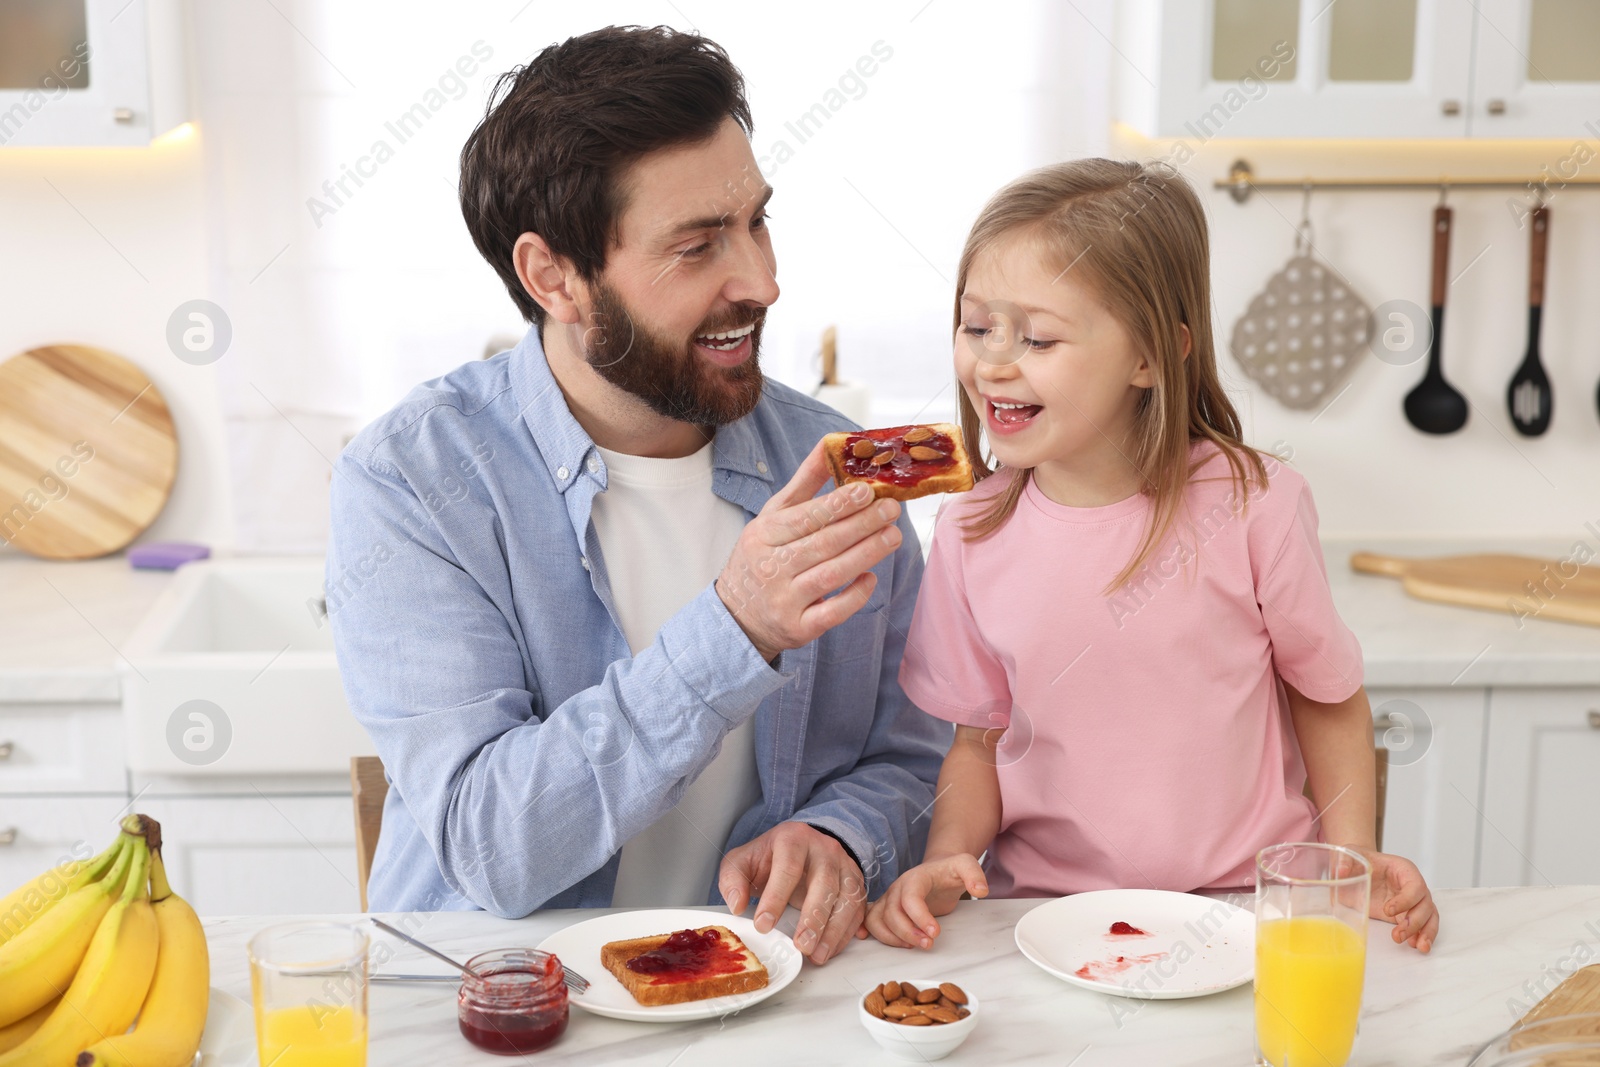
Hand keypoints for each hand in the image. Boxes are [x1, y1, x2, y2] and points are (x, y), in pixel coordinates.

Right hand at [715, 440, 901, 661]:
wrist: (737, 616)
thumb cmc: (763, 557)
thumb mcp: (774, 517)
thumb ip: (805, 484)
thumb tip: (831, 445)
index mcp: (763, 535)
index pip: (805, 517)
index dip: (838, 504)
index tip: (868, 490)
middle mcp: (770, 568)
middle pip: (823, 543)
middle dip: (862, 525)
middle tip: (891, 510)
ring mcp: (784, 601)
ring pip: (831, 575)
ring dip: (866, 554)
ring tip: (893, 536)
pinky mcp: (798, 629)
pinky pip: (831, 613)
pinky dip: (854, 596)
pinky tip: (871, 578)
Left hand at [719, 822, 866, 965]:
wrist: (801, 846)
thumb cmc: (770, 858)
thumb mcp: (743, 861)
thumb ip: (732, 880)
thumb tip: (736, 906)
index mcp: (793, 838)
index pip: (788, 867)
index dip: (776, 898)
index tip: (763, 926)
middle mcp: (824, 849)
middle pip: (825, 882)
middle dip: (813, 917)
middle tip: (801, 946)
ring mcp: (844, 865)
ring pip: (847, 897)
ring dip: (834, 930)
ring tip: (816, 955)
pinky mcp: (856, 884)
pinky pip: (857, 910)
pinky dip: (846, 933)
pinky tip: (829, 949)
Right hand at [862, 854, 987, 949]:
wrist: (938, 870)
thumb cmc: (949, 871)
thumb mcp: (966, 865)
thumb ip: (975, 874)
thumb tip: (981, 890)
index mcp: (915, 877)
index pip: (910, 897)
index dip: (919, 917)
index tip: (935, 932)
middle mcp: (898, 887)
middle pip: (892, 912)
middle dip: (908, 932)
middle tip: (928, 944)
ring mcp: (889, 898)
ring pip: (877, 919)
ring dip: (892, 937)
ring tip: (913, 946)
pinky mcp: (886, 908)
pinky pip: (870, 921)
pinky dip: (869, 931)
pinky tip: (872, 940)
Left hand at [1353, 847, 1437, 952]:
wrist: (1358, 868)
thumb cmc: (1359, 860)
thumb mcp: (1350, 855)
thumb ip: (1345, 862)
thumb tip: (1341, 871)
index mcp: (1403, 869)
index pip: (1415, 885)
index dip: (1406, 900)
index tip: (1387, 911)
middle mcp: (1413, 885)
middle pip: (1425, 904)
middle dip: (1415, 921)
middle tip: (1398, 934)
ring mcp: (1413, 900)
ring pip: (1429, 916)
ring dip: (1425, 932)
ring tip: (1417, 946)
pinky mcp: (1407, 913)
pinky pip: (1423, 924)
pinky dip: (1422, 936)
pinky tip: (1416, 945)